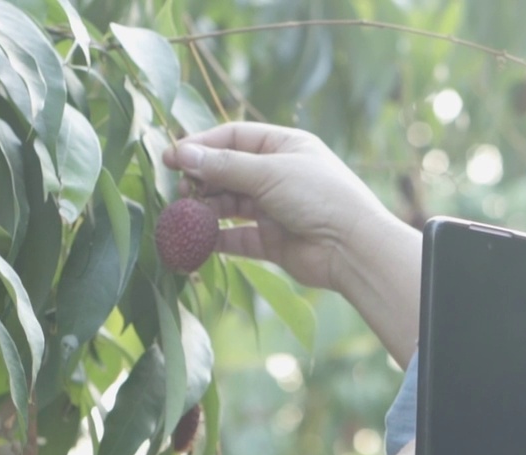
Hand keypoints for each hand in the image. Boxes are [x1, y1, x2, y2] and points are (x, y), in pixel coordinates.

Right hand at [162, 122, 394, 291]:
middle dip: (202, 178)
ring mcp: (274, 209)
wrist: (352, 247)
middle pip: (228, 171)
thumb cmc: (318, 197)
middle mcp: (278, 175)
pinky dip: (216, 238)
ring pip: (229, 204)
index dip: (202, 145)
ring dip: (206, 207)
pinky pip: (236, 237)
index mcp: (285, 146)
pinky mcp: (271, 241)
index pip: (234, 137)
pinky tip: (196, 238)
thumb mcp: (269, 173)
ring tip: (186, 212)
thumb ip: (224, 166)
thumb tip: (182, 153)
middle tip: (181, 188)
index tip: (173, 156)